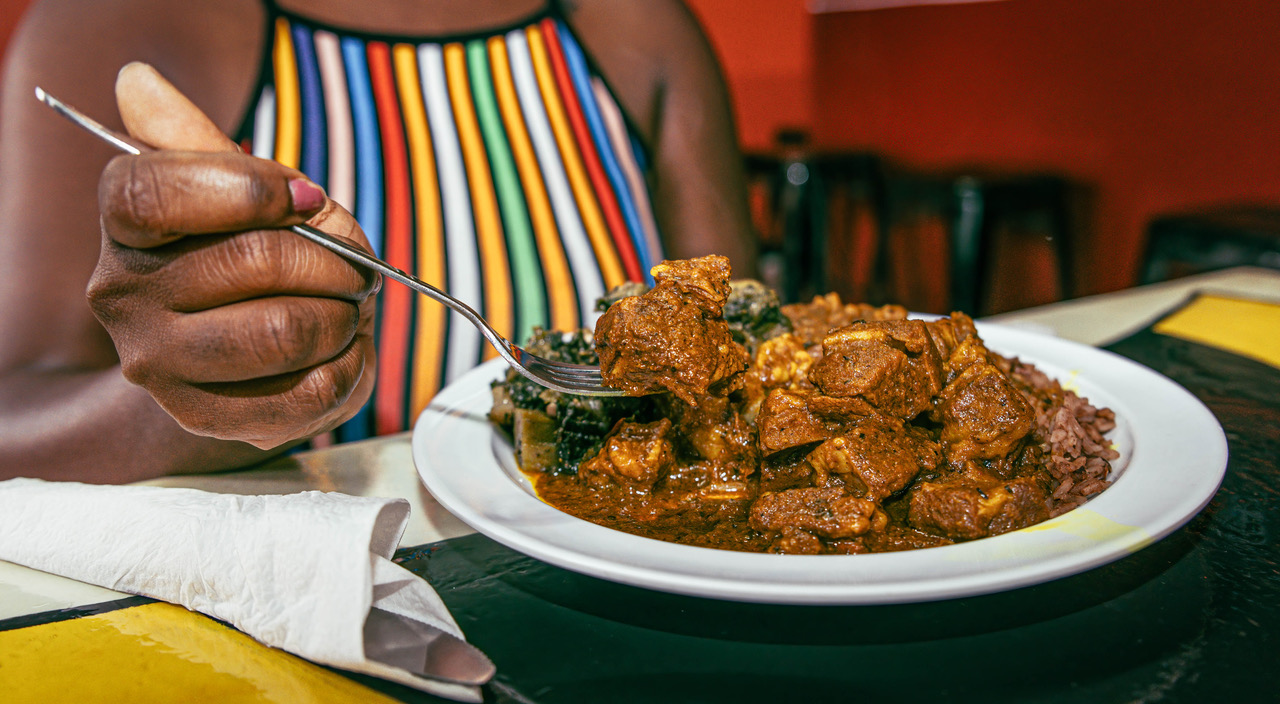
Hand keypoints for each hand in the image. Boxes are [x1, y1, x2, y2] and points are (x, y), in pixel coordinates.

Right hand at [88, 63, 377, 448]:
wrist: (229, 354)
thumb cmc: (242, 253)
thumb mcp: (229, 189)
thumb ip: (199, 142)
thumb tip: (140, 83)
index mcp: (124, 226)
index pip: (158, 193)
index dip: (248, 189)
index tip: (305, 198)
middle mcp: (123, 296)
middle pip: (252, 262)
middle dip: (335, 260)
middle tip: (357, 268)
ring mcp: (160, 365)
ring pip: (285, 333)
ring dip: (344, 316)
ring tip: (346, 310)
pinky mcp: (208, 417)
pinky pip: (308, 393)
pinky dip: (349, 367)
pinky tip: (341, 352)